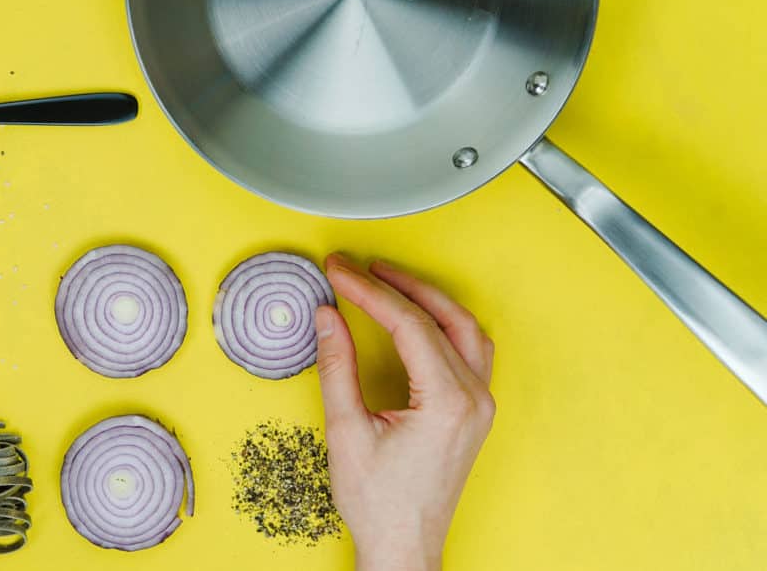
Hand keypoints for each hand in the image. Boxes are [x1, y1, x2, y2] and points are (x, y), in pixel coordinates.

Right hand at [315, 255, 495, 570]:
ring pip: (463, 329)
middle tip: (358, 266)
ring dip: (427, 299)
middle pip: (442, 317)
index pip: (408, 324)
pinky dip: (442, 324)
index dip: (368, 291)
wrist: (404, 545)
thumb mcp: (347, 430)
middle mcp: (473, 399)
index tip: (338, 272)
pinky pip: (468, 351)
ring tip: (387, 280)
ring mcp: (479, 406)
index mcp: (446, 401)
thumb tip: (329, 317)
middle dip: (398, 284)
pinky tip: (416, 317)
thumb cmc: (379, 501)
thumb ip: (337, 366)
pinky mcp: (473, 412)